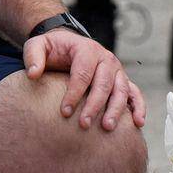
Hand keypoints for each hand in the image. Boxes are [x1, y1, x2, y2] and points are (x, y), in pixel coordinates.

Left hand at [23, 30, 147, 131]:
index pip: (83, 73)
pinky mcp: (122, 81)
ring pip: (121, 90)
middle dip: (95, 105)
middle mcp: (106, 59)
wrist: (68, 45)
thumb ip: (33, 56)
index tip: (64, 112)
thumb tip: (33, 74)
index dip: (74, 93)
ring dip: (116, 109)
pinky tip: (138, 123)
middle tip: (83, 124)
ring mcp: (117, 71)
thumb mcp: (38, 46)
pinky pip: (135, 93)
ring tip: (107, 127)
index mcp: (87, 50)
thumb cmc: (53, 49)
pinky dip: (139, 107)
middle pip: (104, 83)